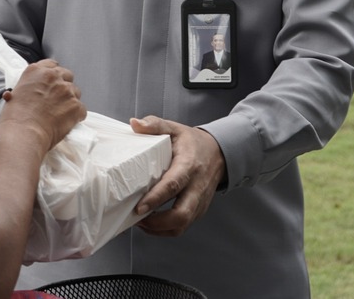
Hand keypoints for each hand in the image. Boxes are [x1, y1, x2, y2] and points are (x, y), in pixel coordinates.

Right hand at [0, 60, 85, 151]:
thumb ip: (30, 87)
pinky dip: (76, 116)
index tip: (53, 82)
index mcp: (36, 71)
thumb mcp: (16, 93)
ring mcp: (66, 90)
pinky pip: (81, 110)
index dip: (54, 75)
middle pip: (67, 75)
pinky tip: (66, 123)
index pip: (52, 64)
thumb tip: (33, 93)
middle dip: (64, 86)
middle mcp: (53, 77)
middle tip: (57, 99)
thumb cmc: (16, 118)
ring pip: (75, 92)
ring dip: (70, 101)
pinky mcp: (76, 106)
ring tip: (60, 114)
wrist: (24, 134)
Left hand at [128, 115, 224, 236]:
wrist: (219, 153)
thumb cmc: (192, 142)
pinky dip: (166, 230)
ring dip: (160, 229)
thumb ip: (155, 125)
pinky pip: (184, 226)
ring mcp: (200, 201)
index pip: (173, 186)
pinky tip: (152, 223)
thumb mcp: (174, 128)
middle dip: (158, 223)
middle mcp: (197, 187)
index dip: (155, 199)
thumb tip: (134, 124)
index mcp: (189, 166)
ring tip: (141, 223)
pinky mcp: (199, 210)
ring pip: (183, 225)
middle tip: (137, 218)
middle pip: (182, 215)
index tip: (139, 208)